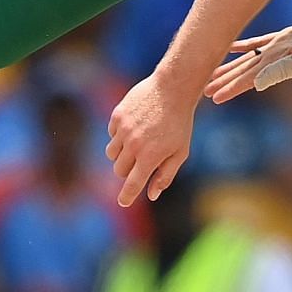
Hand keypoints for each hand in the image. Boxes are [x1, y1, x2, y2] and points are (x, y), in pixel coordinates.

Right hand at [106, 73, 195, 204]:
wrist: (173, 89)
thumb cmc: (180, 123)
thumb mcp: (180, 152)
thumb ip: (165, 175)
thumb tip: (151, 195)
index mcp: (150, 157)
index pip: (132, 184)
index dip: (127, 196)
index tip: (123, 202)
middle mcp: (133, 145)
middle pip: (119, 170)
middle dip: (127, 171)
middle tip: (139, 162)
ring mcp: (123, 129)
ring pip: (111, 153)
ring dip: (121, 155)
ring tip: (136, 145)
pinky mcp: (117, 116)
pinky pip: (111, 134)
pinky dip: (119, 136)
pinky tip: (134, 127)